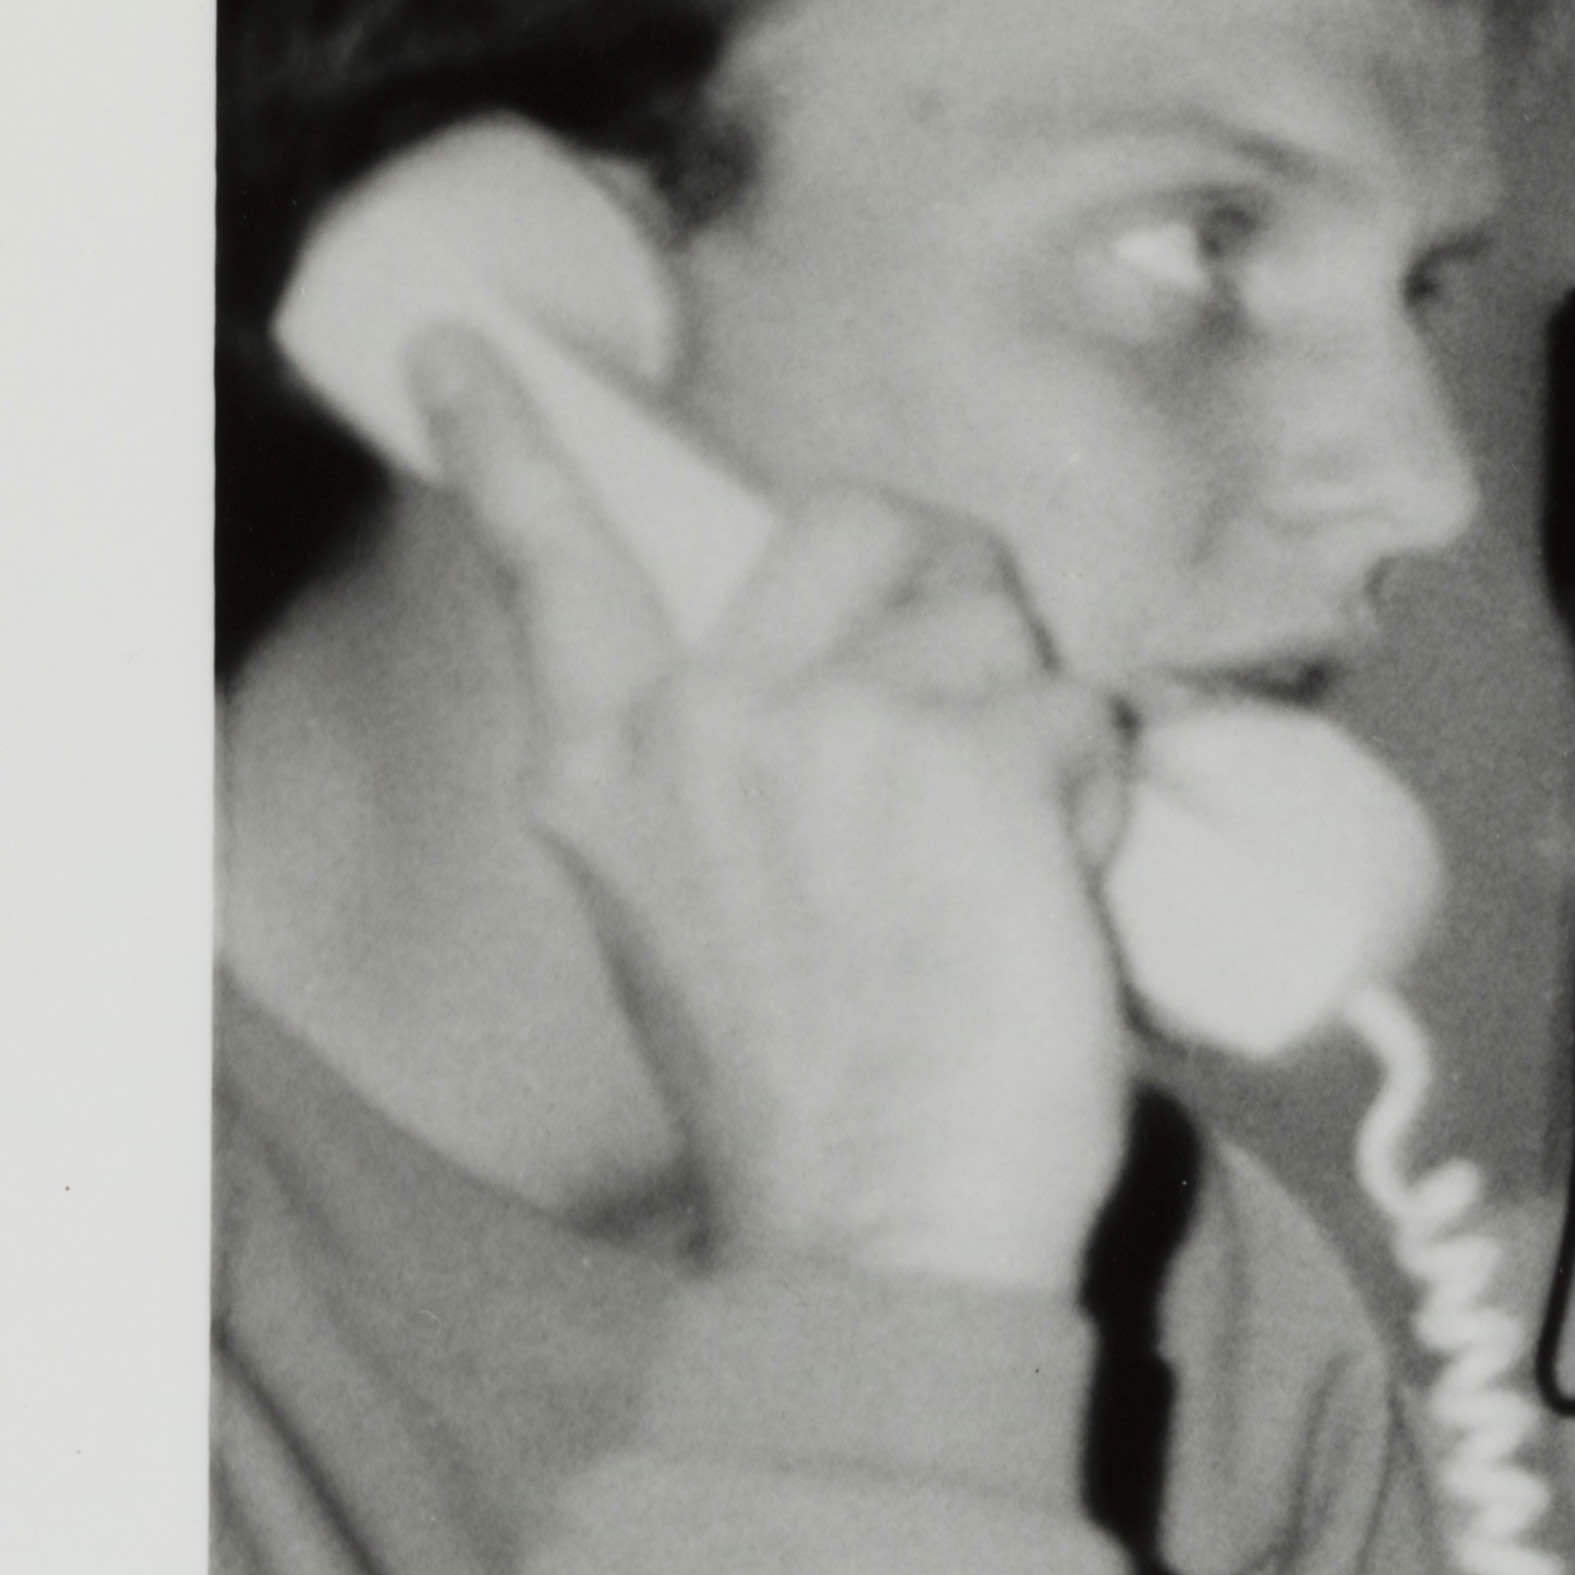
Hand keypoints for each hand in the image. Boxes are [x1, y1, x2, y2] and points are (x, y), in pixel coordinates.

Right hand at [429, 341, 1132, 1296]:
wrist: (879, 1223)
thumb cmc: (827, 1102)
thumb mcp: (709, 921)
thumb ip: (742, 798)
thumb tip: (877, 714)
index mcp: (602, 773)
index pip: (549, 567)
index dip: (512, 448)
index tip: (468, 351)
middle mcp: (700, 721)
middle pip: (853, 522)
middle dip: (950, 572)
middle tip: (986, 684)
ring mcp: (834, 724)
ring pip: (996, 622)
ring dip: (1043, 716)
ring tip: (1017, 859)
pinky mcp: (972, 754)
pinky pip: (1083, 708)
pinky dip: (1106, 788)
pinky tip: (1063, 890)